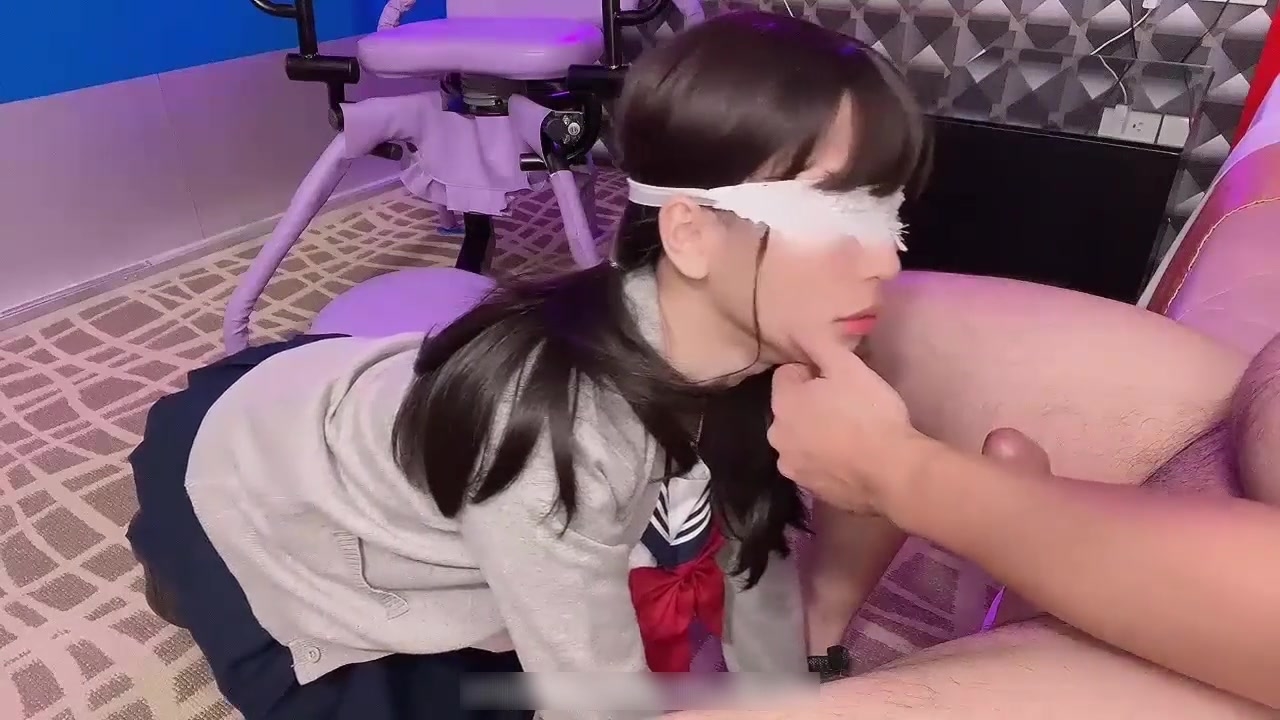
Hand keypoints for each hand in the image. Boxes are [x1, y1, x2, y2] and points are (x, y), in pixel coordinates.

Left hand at [768, 330, 922, 514]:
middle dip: (811, 403)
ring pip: (800, 436)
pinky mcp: (808, 488)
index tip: (839, 381)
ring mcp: (791, 465)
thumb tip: (796, 329)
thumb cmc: (870, 413)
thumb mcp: (848, 367)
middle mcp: (777, 435)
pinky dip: (824, 458)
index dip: (814, 373)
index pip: (787, 374)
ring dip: (815, 432)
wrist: (892, 471)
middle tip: (847, 406)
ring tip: (850, 433)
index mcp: (782, 403)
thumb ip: (818, 343)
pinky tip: (849, 457)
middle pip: (792, 408)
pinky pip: (812, 462)